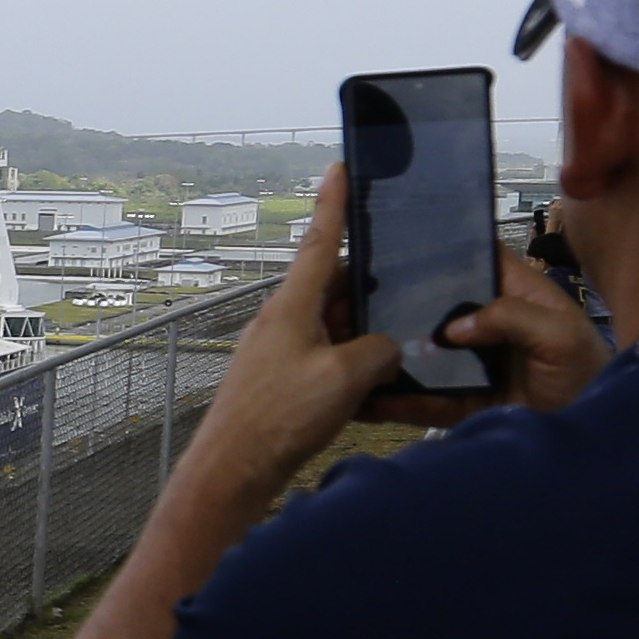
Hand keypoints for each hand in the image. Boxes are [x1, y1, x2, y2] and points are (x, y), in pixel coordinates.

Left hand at [180, 172, 416, 493]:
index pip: (319, 241)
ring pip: (332, 326)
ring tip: (399, 345)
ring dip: (363, 333)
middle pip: (333, 287)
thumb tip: (388, 348)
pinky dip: (349, 364)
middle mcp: (281, 320)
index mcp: (292, 306)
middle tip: (406, 290)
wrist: (233, 470)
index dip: (332, 203)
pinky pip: (324, 358)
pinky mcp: (280, 380)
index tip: (339, 168)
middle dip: (369, 289)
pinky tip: (373, 386)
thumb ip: (379, 351)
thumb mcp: (346, 377)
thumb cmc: (278, 418)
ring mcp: (279, 351)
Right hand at [358, 245, 608, 425]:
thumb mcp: (560, 334)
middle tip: (353, 298)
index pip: (478, 260)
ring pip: (425, 354)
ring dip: (390, 354)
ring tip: (348, 347)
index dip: (446, 249)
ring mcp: (474, 366)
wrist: (594, 442)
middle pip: (440, 306)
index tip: (403, 244)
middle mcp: (490, 326)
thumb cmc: (588, 375)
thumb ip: (511, 317)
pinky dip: (397, 402)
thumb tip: (451, 328)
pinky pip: (425, 401)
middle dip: (402, 302)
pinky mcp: (464, 404)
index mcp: (518, 295)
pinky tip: (367, 399)